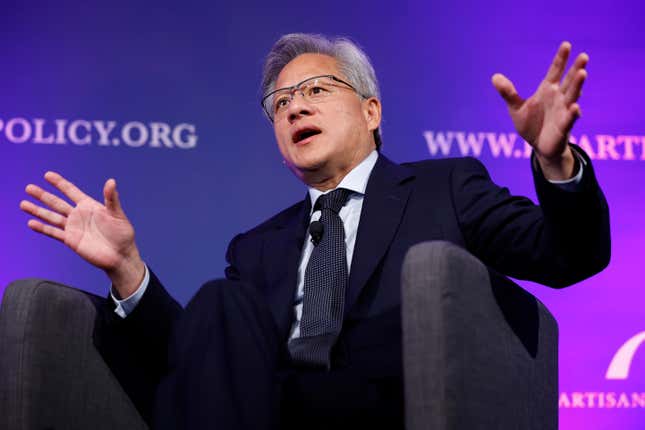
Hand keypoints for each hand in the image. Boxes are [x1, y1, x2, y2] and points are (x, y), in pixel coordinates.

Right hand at [20, 172, 144, 297]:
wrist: (120, 256)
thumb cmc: (123, 234)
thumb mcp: (117, 214)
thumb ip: (111, 199)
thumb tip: (111, 181)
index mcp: (90, 206)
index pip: (71, 191)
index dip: (60, 183)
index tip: (47, 175)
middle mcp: (79, 215)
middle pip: (57, 203)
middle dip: (43, 195)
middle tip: (28, 188)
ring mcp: (74, 228)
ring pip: (52, 216)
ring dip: (38, 210)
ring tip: (23, 204)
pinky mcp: (71, 240)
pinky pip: (54, 233)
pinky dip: (43, 228)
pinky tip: (31, 223)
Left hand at [492, 41, 586, 179]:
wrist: (538, 147)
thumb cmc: (530, 125)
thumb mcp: (516, 108)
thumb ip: (508, 93)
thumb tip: (494, 76)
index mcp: (548, 90)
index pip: (555, 71)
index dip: (561, 59)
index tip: (566, 44)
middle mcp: (559, 98)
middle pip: (569, 81)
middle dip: (576, 69)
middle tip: (583, 56)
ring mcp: (563, 112)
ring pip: (572, 96)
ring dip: (577, 86)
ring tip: (582, 73)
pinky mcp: (564, 127)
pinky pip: (569, 119)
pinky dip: (572, 113)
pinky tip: (575, 107)